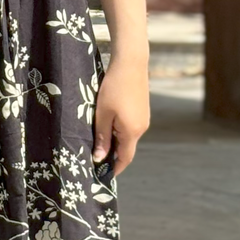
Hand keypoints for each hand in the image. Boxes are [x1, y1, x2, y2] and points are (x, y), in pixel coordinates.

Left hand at [93, 54, 150, 174]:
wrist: (131, 63)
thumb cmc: (113, 88)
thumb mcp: (103, 114)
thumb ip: (102, 137)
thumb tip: (100, 158)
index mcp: (132, 131)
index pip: (124, 158)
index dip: (115, 168)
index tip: (105, 176)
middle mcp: (141, 128)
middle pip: (127, 148)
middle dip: (113, 155)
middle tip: (96, 158)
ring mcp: (144, 118)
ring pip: (128, 136)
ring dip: (115, 141)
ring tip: (99, 141)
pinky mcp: (142, 110)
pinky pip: (131, 127)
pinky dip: (120, 131)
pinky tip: (108, 124)